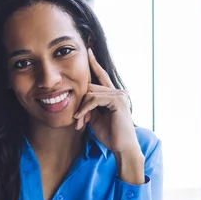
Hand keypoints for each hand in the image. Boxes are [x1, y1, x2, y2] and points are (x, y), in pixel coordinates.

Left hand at [74, 49, 144, 183]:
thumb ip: (90, 106)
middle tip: (78, 121)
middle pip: (90, 87)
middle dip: (80, 104)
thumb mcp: (96, 119)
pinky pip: (94, 99)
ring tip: (80, 123)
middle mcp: (118, 92)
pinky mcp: (117, 101)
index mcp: (114, 95)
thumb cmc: (110, 136)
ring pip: (90, 93)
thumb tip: (80, 101)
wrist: (122, 148)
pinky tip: (81, 119)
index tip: (88, 51)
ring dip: (82, 109)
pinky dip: (85, 109)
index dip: (94, 64)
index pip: (101, 76)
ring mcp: (119, 95)